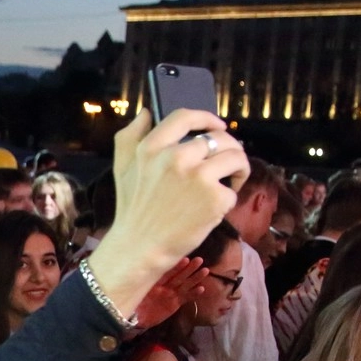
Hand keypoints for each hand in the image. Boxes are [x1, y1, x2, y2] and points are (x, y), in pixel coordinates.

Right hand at [101, 109, 247, 283]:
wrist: (139, 249)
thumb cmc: (132, 209)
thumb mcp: (122, 167)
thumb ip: (130, 136)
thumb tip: (146, 112)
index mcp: (151, 147)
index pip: (185, 117)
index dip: (206, 118)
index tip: (216, 126)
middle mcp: (175, 158)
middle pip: (219, 137)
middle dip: (229, 147)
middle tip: (227, 162)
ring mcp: (198, 178)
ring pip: (236, 157)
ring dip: (239, 167)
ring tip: (232, 180)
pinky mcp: (215, 199)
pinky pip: (234, 189)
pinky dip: (230, 197)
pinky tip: (217, 206)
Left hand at [135, 257, 209, 330]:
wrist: (137, 318)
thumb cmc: (135, 303)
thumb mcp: (136, 294)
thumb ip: (142, 286)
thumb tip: (142, 274)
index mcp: (155, 283)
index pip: (167, 273)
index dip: (175, 267)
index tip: (184, 259)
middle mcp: (165, 287)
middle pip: (178, 277)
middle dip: (189, 269)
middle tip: (199, 260)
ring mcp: (171, 294)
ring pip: (184, 285)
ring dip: (194, 278)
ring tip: (204, 271)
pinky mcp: (175, 303)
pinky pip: (186, 298)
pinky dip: (193, 294)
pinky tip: (201, 289)